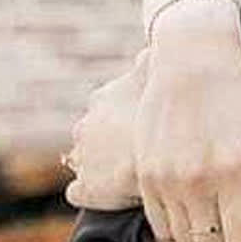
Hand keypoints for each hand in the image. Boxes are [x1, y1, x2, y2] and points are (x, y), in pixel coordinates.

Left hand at [63, 51, 148, 211]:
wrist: (162, 150)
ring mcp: (83, 159)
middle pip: (90, 136)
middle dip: (106, 145)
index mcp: (101, 100)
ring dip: (98, 169)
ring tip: (122, 177)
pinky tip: (110, 195)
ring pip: (82, 163)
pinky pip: (77, 192)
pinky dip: (89, 194)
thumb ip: (153, 59)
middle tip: (133, 154)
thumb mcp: (158, 72)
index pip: (102, 108)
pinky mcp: (86, 188)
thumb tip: (154, 46)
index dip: (118, 120)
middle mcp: (84, 128)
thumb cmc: (163, 107)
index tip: (135, 127)